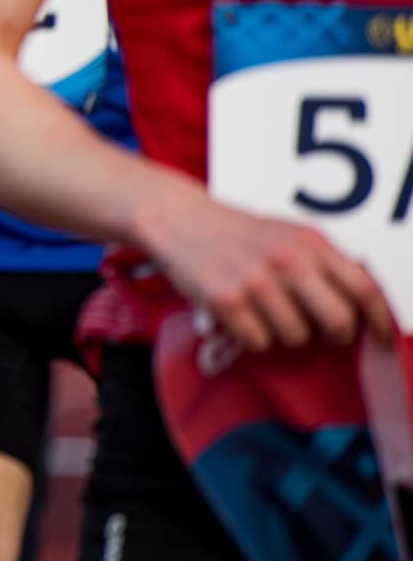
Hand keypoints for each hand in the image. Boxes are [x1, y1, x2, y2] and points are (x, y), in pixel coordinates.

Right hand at [147, 191, 396, 351]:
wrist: (178, 218)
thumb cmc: (237, 232)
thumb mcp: (288, 233)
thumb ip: (324, 262)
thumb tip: (364, 305)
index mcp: (309, 242)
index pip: (364, 289)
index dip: (379, 320)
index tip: (382, 338)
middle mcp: (287, 260)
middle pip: (338, 321)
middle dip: (334, 335)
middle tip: (322, 332)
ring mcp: (256, 281)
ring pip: (296, 336)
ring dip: (284, 331)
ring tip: (264, 309)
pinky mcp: (226, 301)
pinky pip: (259, 341)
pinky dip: (251, 334)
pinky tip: (240, 312)